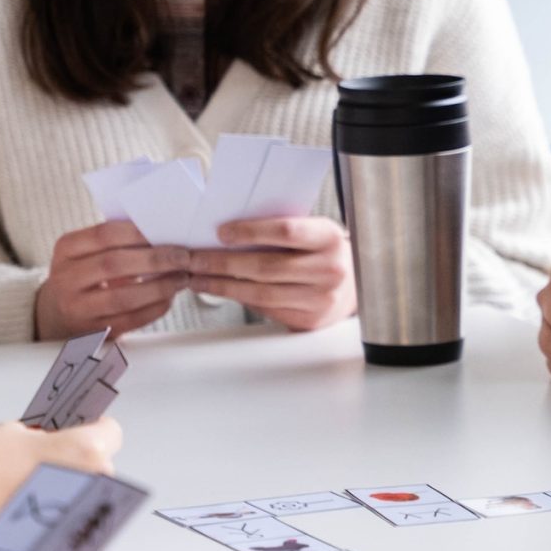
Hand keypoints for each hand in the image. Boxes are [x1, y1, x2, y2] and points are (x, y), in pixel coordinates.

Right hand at [0, 418, 123, 513]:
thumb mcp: (10, 433)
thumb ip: (39, 435)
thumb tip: (44, 442)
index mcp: (87, 448)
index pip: (110, 430)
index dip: (91, 426)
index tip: (77, 429)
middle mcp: (94, 478)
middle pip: (99, 462)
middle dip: (77, 459)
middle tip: (48, 459)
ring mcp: (84, 508)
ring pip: (86, 490)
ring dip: (68, 486)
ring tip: (34, 486)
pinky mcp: (67, 531)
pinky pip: (71, 514)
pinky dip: (57, 510)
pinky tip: (31, 506)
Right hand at [35, 220, 190, 340]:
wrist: (55, 313)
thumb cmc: (83, 275)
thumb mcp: (86, 252)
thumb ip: (116, 241)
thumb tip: (163, 232)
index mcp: (66, 250)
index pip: (104, 234)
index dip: (139, 233)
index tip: (167, 232)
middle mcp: (66, 278)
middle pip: (114, 264)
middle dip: (155, 260)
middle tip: (183, 257)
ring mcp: (77, 308)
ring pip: (122, 297)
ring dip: (159, 287)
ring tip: (181, 279)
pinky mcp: (92, 331)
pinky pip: (129, 320)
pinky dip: (154, 309)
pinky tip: (169, 298)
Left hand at [189, 216, 354, 331]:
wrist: (354, 287)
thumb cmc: (325, 254)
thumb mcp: (314, 233)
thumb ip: (282, 231)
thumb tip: (228, 234)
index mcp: (329, 238)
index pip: (285, 231)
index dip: (250, 232)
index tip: (221, 233)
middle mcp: (329, 269)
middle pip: (266, 266)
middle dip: (223, 263)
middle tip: (196, 259)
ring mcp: (320, 298)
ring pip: (260, 292)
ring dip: (223, 285)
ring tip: (199, 277)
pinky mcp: (309, 319)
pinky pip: (265, 309)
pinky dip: (239, 299)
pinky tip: (222, 290)